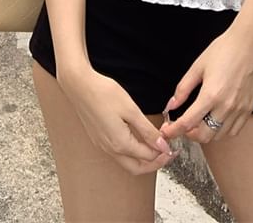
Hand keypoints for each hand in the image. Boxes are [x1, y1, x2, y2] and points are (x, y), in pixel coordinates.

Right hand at [57, 65, 177, 174]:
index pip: (148, 157)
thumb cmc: (103, 93)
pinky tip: (139, 139)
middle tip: (167, 152)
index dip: (163, 151)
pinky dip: (132, 151)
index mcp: (120, 143)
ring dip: (143, 157)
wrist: (79, 85)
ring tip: (156, 145)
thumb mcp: (131, 110)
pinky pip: (118, 153)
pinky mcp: (98, 138)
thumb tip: (161, 145)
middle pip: (137, 167)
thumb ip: (147, 130)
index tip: (172, 143)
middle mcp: (110, 149)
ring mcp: (102, 145)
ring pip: (127, 162)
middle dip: (155, 163)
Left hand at [158, 14, 252, 143]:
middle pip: (204, 136)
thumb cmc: (223, 50)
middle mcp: (226, 106)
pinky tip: (216, 120)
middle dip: (189, 134)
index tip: (166, 132)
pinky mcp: (248, 109)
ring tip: (199, 122)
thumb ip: (183, 88)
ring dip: (205, 133)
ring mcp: (239, 109)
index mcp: (210, 95)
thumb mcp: (197, 67)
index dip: (173, 131)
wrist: (249, 44)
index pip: (187, 123)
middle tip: (182, 125)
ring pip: (219, 136)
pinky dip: (222, 131)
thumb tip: (172, 105)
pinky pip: (234, 130)